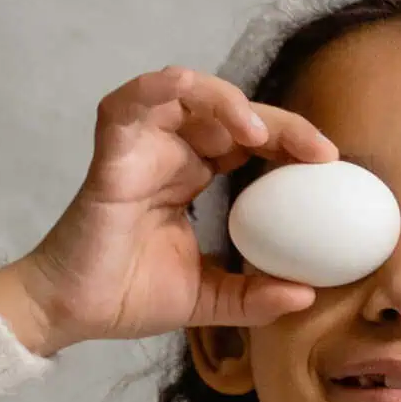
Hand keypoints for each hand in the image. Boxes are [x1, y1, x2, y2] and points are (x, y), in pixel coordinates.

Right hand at [0, 65, 338, 355]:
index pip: (253, 141)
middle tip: (319, 152)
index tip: (330, 164)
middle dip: (280, 123)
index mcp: (194, 175)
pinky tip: (193, 96)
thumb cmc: (129, 297)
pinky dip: (163, 87)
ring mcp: (140, 147)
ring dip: (229, 101)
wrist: (70, 315)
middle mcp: (172, 152)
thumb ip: (255, 296)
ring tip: (259, 134)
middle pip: (233, 113)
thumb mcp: (210, 299)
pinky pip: (131, 101)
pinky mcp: (110, 153)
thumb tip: (307, 296)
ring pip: (188, 92)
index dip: (292, 142)